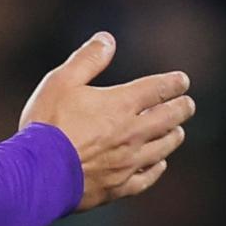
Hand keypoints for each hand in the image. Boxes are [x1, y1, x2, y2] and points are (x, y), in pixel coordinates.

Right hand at [20, 32, 194, 210]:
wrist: (38, 173)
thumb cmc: (46, 124)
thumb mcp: (60, 82)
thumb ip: (87, 60)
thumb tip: (107, 39)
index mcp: (121, 105)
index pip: (159, 89)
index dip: (174, 83)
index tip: (182, 81)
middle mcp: (132, 132)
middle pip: (170, 118)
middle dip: (182, 108)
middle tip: (187, 104)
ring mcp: (129, 162)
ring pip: (164, 147)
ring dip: (173, 136)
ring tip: (177, 131)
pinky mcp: (119, 186)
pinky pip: (148, 177)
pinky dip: (157, 168)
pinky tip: (158, 164)